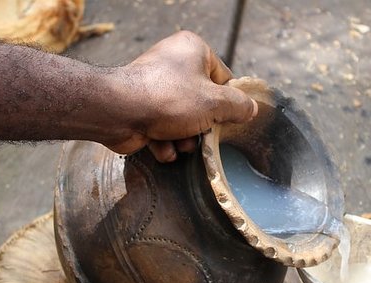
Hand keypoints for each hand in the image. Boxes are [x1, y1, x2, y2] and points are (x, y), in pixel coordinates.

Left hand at [104, 31, 257, 161]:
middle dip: (202, 127)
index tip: (225, 119)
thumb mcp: (215, 103)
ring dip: (184, 139)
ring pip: (184, 121)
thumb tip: (252, 109)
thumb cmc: (169, 99)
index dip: (226, 102)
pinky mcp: (142, 110)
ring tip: (177, 140)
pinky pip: (164, 129)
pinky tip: (159, 144)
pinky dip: (164, 142)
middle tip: (199, 133)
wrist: (118, 112)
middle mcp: (173, 64)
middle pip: (204, 103)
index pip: (223, 78)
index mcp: (193, 50)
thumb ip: (238, 106)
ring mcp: (156, 88)